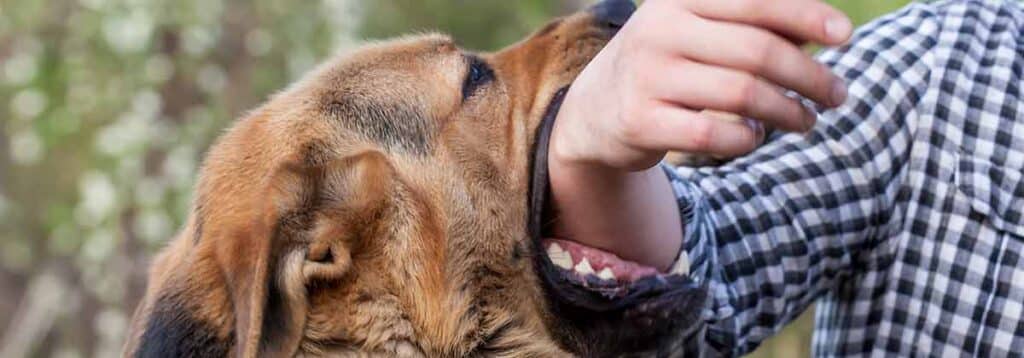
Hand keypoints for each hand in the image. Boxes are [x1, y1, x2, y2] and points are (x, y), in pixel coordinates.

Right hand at [548, 0, 852, 269]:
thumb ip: (756, 25)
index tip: (846, 36)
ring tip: (807, 121)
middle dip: (809, 76)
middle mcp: (659, 30)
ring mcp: (647, 76)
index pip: (755, 0)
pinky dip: (747, 139)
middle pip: (757, 52)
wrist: (595, 110)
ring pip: (742, 95)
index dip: (807, 16)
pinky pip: (714, 134)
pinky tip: (755, 137)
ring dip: (788, 112)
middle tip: (838, 95)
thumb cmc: (670, 63)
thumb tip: (828, 29)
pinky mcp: (641, 121)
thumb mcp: (701, 31)